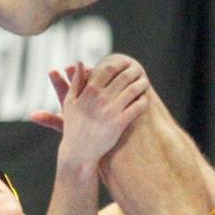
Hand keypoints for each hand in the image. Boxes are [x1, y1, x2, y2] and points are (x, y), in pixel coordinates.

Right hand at [32, 57, 151, 162]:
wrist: (79, 152)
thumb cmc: (74, 126)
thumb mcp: (70, 102)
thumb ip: (76, 81)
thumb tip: (79, 61)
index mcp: (88, 91)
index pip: (108, 69)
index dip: (119, 64)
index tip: (126, 63)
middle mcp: (100, 99)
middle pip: (123, 78)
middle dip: (133, 72)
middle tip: (139, 70)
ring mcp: (110, 111)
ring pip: (132, 91)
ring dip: (141, 84)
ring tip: (144, 82)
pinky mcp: (119, 124)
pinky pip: (136, 108)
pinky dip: (142, 101)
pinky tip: (144, 99)